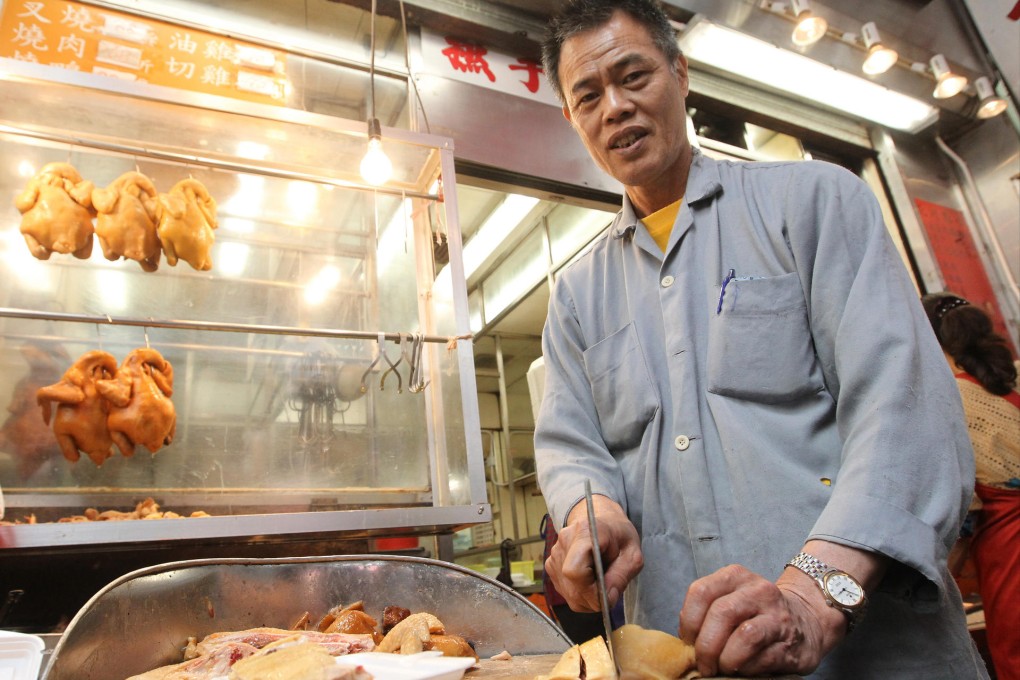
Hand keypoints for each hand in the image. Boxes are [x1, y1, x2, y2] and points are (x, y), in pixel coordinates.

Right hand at [544, 495, 642, 612]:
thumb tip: (607, 600)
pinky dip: (581, 594)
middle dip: (594, 598)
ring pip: (569, 593)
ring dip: (589, 597)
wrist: (602, 520)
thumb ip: (621, 576)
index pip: (575, 571)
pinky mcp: (551, 565)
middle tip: (610, 588)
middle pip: (573, 587)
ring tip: (602, 580)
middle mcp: (564, 542)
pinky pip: (566, 591)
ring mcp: (554, 554)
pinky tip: (591, 580)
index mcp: (584, 532)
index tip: (609, 594)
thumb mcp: (632, 554)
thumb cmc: (618, 535)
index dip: (592, 591)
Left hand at [678, 564, 844, 676]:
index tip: (688, 641)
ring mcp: (777, 616)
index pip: (701, 592)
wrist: (806, 621)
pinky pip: (763, 658)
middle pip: (722, 614)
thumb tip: (686, 641)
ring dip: (726, 659)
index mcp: (735, 576)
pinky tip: (743, 669)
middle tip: (704, 664)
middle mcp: (758, 591)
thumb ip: (707, 612)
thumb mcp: (730, 599)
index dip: (689, 622)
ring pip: (745, 635)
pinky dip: (746, 668)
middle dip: (706, 646)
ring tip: (721, 668)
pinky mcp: (791, 643)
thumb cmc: (756, 614)